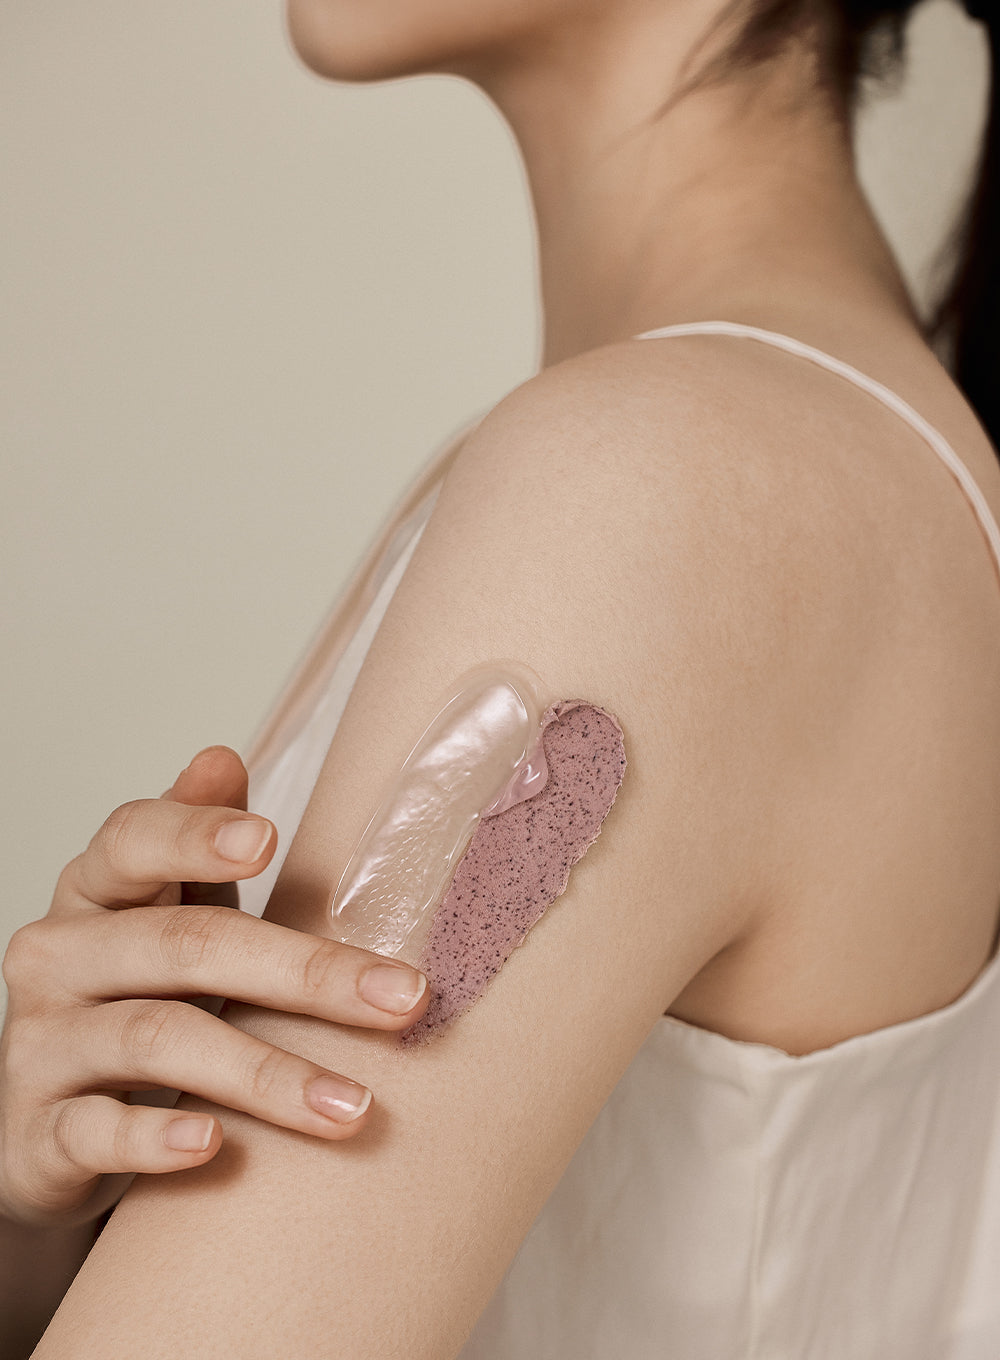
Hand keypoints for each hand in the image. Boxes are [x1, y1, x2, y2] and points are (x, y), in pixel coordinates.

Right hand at [0, 746, 427, 1229]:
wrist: (51, 1128)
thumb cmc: (136, 996)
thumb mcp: (166, 912)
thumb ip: (195, 843)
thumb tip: (221, 757)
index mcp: (96, 889)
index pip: (132, 839)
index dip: (196, 835)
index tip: (269, 839)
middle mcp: (58, 956)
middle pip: (181, 945)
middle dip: (304, 971)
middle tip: (401, 999)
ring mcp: (41, 1045)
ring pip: (155, 1040)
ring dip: (264, 1074)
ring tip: (353, 1104)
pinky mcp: (35, 1135)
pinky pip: (93, 1132)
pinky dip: (154, 1139)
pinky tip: (214, 1146)